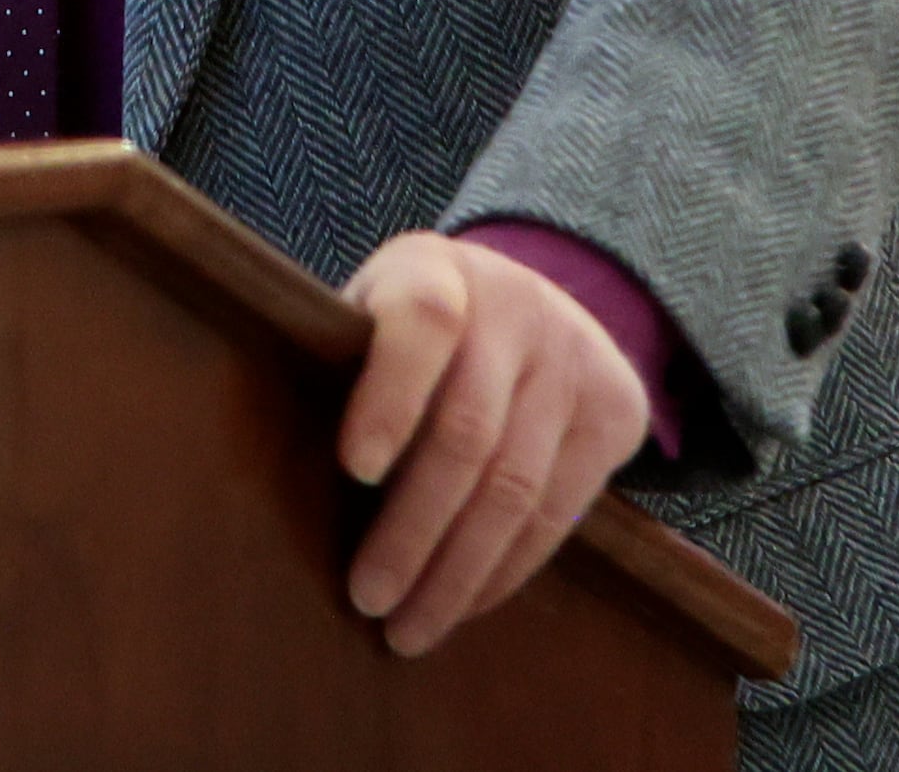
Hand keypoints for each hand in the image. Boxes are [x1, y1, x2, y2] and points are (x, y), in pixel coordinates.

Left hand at [336, 233, 651, 657]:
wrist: (532, 302)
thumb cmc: (413, 334)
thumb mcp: (371, 316)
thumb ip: (342, 369)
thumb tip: (282, 478)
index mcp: (437, 271)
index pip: (422, 321)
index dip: (390, 395)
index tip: (354, 468)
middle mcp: (518, 304)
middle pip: (467, 430)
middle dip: (413, 529)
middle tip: (368, 596)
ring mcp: (576, 357)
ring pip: (515, 486)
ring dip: (458, 572)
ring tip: (410, 627)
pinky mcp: (616, 412)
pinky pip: (558, 511)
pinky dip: (506, 570)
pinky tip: (465, 600)